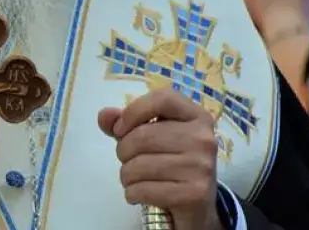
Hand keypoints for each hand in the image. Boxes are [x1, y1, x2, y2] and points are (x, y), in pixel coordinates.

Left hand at [99, 88, 221, 229]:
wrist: (198, 208)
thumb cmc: (171, 164)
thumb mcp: (151, 138)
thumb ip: (126, 123)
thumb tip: (104, 115)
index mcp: (197, 117)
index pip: (162, 99)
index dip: (133, 111)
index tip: (120, 129)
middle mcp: (203, 139)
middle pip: (143, 136)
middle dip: (123, 151)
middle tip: (127, 160)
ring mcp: (201, 167)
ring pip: (139, 166)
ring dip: (126, 175)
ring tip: (133, 179)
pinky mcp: (194, 195)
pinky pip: (144, 189)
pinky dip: (132, 193)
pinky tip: (139, 194)